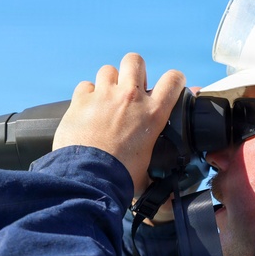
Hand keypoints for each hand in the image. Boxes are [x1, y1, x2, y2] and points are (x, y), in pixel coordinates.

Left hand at [53, 53, 185, 196]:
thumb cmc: (121, 177)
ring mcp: (104, 96)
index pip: (173, 80)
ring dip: (108, 83)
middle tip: (130, 89)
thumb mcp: (150, 168)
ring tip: (106, 101)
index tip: (170, 86)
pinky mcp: (80, 100)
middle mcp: (130, 98)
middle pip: (135, 61)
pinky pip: (85, 86)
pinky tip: (87, 110)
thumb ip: (158, 168)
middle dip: (133, 71)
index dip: (174, 80)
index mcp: (152, 113)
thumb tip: (169, 194)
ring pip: (108, 70)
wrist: (89, 178)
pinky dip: (86, 96)